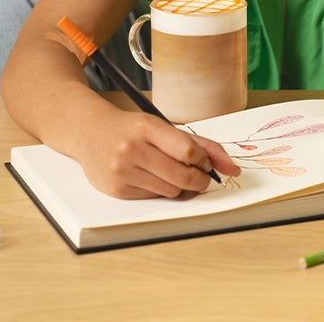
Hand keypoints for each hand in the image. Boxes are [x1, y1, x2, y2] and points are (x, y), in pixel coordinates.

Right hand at [72, 107, 240, 198]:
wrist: (90, 132)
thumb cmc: (133, 129)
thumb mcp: (163, 126)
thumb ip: (201, 145)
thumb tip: (233, 167)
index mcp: (147, 127)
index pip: (188, 151)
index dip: (204, 161)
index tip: (205, 163)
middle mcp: (132, 148)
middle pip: (183, 176)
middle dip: (200, 180)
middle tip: (200, 177)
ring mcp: (122, 169)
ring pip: (171, 191)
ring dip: (180, 187)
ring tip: (171, 173)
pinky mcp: (116, 189)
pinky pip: (154, 197)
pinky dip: (161, 191)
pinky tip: (152, 178)